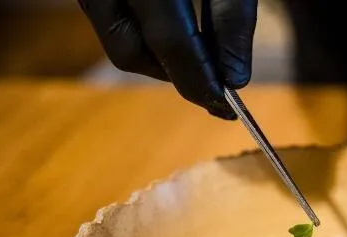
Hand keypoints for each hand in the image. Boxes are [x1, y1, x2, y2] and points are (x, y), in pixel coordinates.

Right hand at [78, 0, 256, 118]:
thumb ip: (232, 17)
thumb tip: (235, 81)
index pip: (170, 45)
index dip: (200, 82)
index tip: (227, 109)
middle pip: (129, 52)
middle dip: (173, 74)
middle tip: (211, 82)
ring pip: (117, 40)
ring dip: (156, 57)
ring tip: (196, 55)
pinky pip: (112, 19)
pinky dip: (142, 34)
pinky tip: (172, 30)